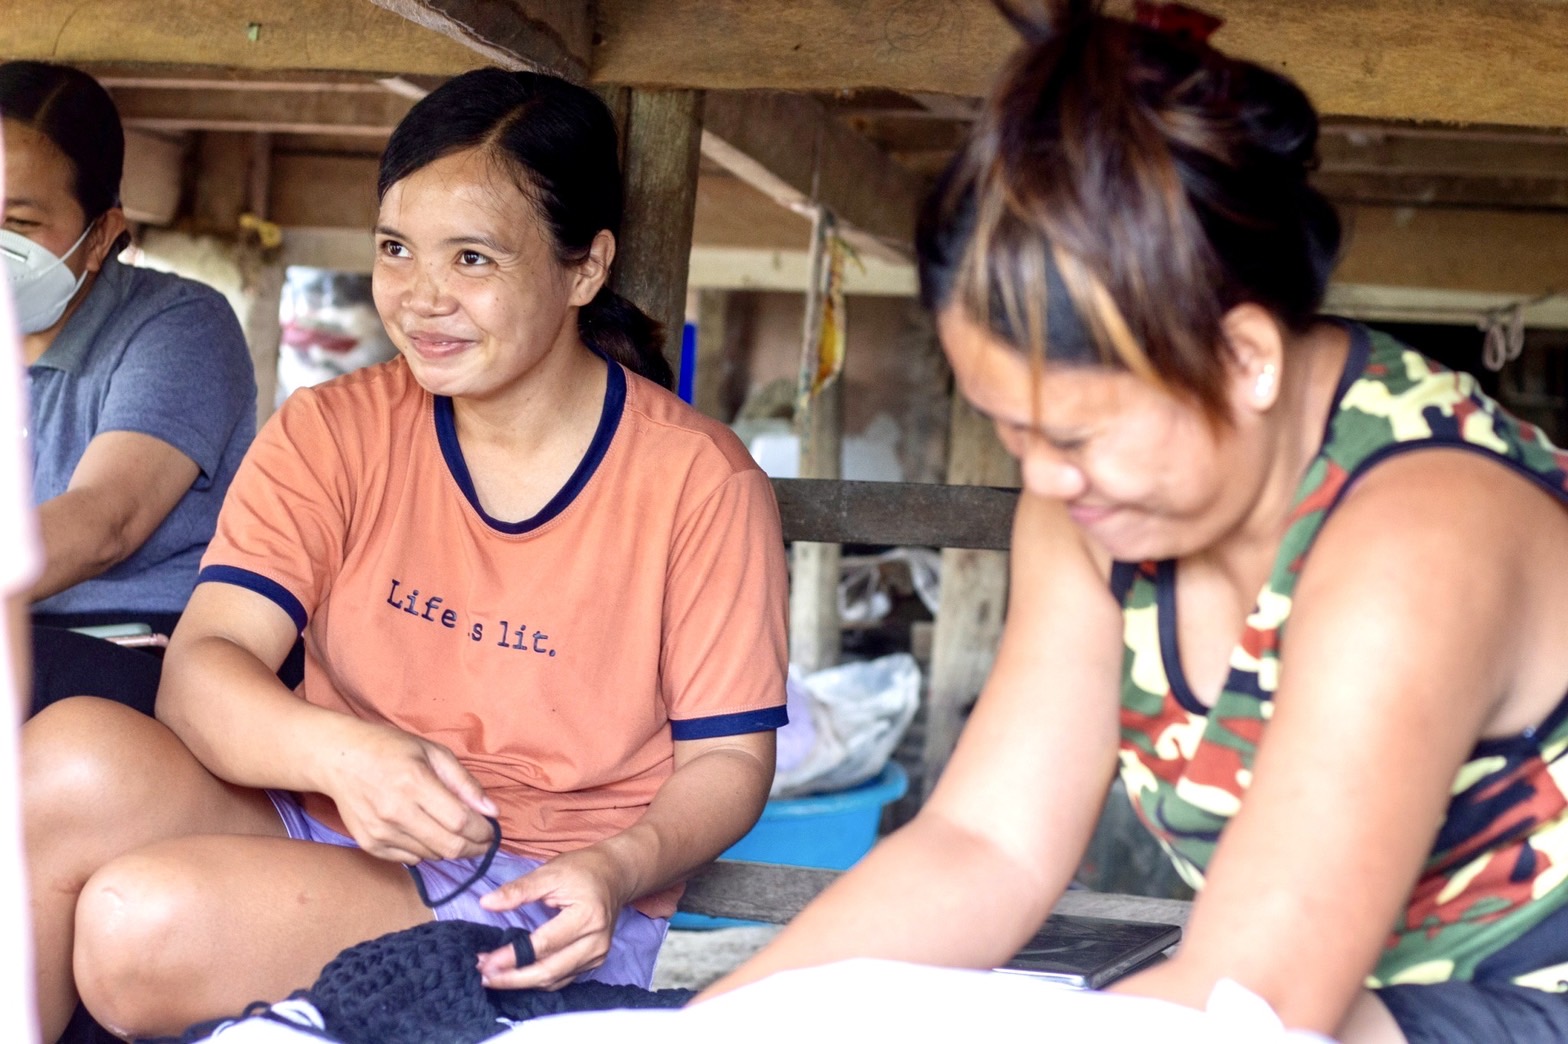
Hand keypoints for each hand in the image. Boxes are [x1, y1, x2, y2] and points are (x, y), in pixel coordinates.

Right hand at [316, 719, 497, 864]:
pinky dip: (425, 851)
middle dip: (474, 848)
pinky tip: (424, 832)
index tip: (492, 830)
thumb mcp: (433, 752)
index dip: (483, 831)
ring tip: (452, 831)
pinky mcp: (369, 844)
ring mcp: (380, 831)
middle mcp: (396, 812)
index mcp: (415, 783)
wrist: (339, 759)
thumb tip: (492, 811)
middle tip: (482, 841)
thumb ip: (464, 783)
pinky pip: (409, 859)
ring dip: (450, 848)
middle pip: (449, 846)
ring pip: (431, 856)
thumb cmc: (390, 749)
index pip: (461, 822)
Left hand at [474, 847, 629, 989]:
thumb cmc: (582, 870)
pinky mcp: (594, 962)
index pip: (545, 944)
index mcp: (587, 916)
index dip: (514, 956)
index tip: (486, 962)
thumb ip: (518, 890)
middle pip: (550, 971)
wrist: (615, 875)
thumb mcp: (550, 872)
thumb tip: (486, 903)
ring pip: (554, 980)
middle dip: (513, 978)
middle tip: (483, 975)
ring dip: (522, 982)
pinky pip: (562, 979)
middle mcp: (596, 942)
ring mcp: (597, 955)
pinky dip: (537, 980)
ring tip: (492, 976)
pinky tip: (515, 975)